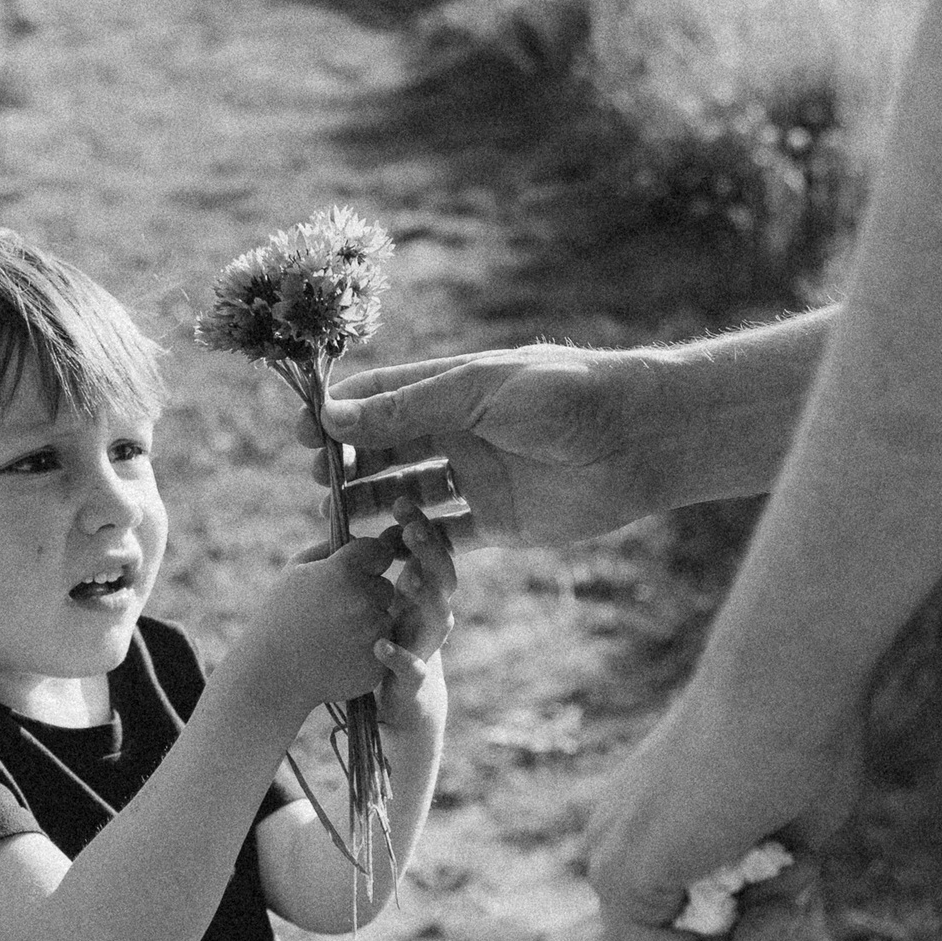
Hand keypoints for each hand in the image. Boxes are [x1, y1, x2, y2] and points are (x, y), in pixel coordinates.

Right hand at [226, 536, 398, 719]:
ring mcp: (373, 635)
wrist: (269, 674)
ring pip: (385, 619)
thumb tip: (360, 540)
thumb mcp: (294, 571)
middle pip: (385, 588)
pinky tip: (339, 654)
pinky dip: (367, 651)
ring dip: (368, 624)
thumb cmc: (279, 616)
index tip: (350, 573)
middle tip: (335, 611)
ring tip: (334, 635)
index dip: (366, 561)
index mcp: (344, 571)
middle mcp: (363, 600)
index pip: (379, 550)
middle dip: (367, 595)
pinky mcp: (377, 664)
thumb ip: (329, 548)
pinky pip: (383, 649)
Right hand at [312, 345, 665, 546]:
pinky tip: (388, 551)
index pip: (379, 399)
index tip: (302, 436)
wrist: (639, 439)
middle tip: (318, 486)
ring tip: (341, 521)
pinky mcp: (500, 522)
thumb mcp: (477, 394)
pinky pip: (446, 537)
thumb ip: (407, 409)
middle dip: (350, 466)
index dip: (339, 416)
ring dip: (374, 506)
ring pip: (409, 495)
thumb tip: (333, 415)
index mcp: (454, 389)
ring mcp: (479, 477)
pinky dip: (415, 544)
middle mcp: (461, 431)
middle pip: (387, 449)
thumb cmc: (564, 397)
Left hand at [376, 502, 456, 730]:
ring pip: (439, 619)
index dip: (421, 528)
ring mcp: (426, 646)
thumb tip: (362, 528)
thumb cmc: (388, 637)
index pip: (430, 552)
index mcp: (422, 591)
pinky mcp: (413, 679)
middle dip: (430, 553)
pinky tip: (380, 645)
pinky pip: (412, 668)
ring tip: (408, 578)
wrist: (400, 698)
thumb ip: (375, 566)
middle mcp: (430, 615)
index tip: (402, 502)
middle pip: (443, 578)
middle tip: (411, 530)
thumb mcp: (381, 597)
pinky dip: (398, 657)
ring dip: (426, 597)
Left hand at [583, 681, 861, 940]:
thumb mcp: (789, 834)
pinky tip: (774, 902)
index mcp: (648, 827)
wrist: (788, 685)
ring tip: (788, 900)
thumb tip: (768, 913)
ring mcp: (611, 861)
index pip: (641, 928)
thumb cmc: (807, 737)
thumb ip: (768, 883)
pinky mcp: (622, 878)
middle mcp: (615, 845)